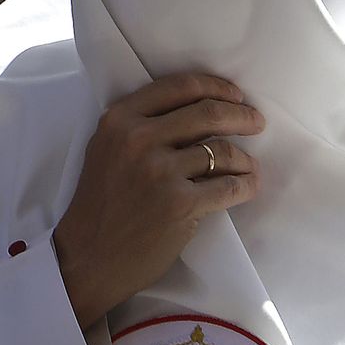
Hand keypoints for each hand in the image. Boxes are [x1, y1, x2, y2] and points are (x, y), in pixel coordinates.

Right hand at [53, 73, 263, 333]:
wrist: (88, 257)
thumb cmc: (101, 204)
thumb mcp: (107, 149)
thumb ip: (140, 125)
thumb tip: (199, 109)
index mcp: (119, 120)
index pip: (180, 87)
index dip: (216, 87)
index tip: (235, 96)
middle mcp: (138, 139)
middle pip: (208, 113)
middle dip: (241, 116)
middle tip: (256, 122)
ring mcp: (160, 171)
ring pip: (222, 151)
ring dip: (245, 158)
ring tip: (249, 165)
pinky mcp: (179, 204)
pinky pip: (228, 186)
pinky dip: (246, 185)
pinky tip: (249, 185)